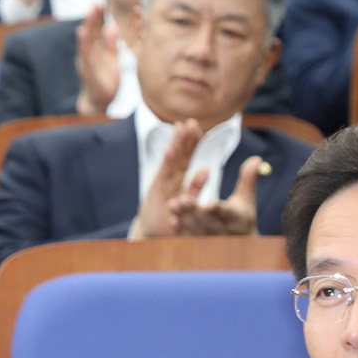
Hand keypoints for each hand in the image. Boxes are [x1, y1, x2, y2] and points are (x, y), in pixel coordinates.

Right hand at [73, 5, 122, 114]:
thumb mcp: (111, 57)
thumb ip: (111, 42)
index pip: (96, 29)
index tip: (101, 3)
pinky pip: (86, 56)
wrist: (99, 99)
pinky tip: (83, 32)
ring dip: (88, 26)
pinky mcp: (88, 71)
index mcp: (95, 48)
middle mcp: (88, 53)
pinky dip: (84, 44)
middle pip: (90, 32)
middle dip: (93, 18)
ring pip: (87, 42)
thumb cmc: (105, 78)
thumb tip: (112, 25)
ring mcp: (87, 62)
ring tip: (91, 13)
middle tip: (97, 3)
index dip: (97, 17)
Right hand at [128, 119, 203, 239]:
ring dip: (176, 144)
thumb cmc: (170, 220)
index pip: (185, 157)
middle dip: (183, 138)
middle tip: (189, 122)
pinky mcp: (158, 193)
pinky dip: (167, 161)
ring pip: (171, 162)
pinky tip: (170, 149)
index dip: (190, 141)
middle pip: (177, 155)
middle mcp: (168, 180)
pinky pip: (164, 175)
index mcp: (176, 179)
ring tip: (180, 128)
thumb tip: (206, 169)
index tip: (194, 125)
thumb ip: (194, 186)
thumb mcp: (186, 203)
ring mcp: (162, 185)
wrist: (151, 236)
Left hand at [170, 156, 265, 235]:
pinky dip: (181, 230)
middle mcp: (224, 230)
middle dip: (195, 211)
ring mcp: (211, 239)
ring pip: (196, 230)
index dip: (219, 209)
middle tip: (183, 200)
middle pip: (208, 221)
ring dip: (185, 218)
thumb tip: (256, 159)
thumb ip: (248, 179)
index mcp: (237, 217)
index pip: (228, 213)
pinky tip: (173, 220)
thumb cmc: (241, 217)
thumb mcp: (247, 199)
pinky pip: (190, 238)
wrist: (239, 246)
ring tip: (173, 205)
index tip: (210, 204)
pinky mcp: (200, 244)